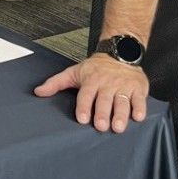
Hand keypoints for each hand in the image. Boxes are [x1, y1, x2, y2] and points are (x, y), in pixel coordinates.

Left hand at [33, 54, 149, 133]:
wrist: (120, 52)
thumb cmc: (96, 67)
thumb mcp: (74, 72)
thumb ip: (56, 83)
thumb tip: (38, 92)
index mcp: (91, 80)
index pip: (86, 95)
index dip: (84, 106)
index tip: (83, 118)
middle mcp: (107, 84)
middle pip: (104, 100)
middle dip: (103, 113)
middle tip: (101, 126)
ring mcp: (123, 86)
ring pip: (121, 101)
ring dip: (120, 114)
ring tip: (118, 126)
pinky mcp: (138, 88)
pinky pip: (139, 99)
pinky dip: (139, 108)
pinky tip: (137, 117)